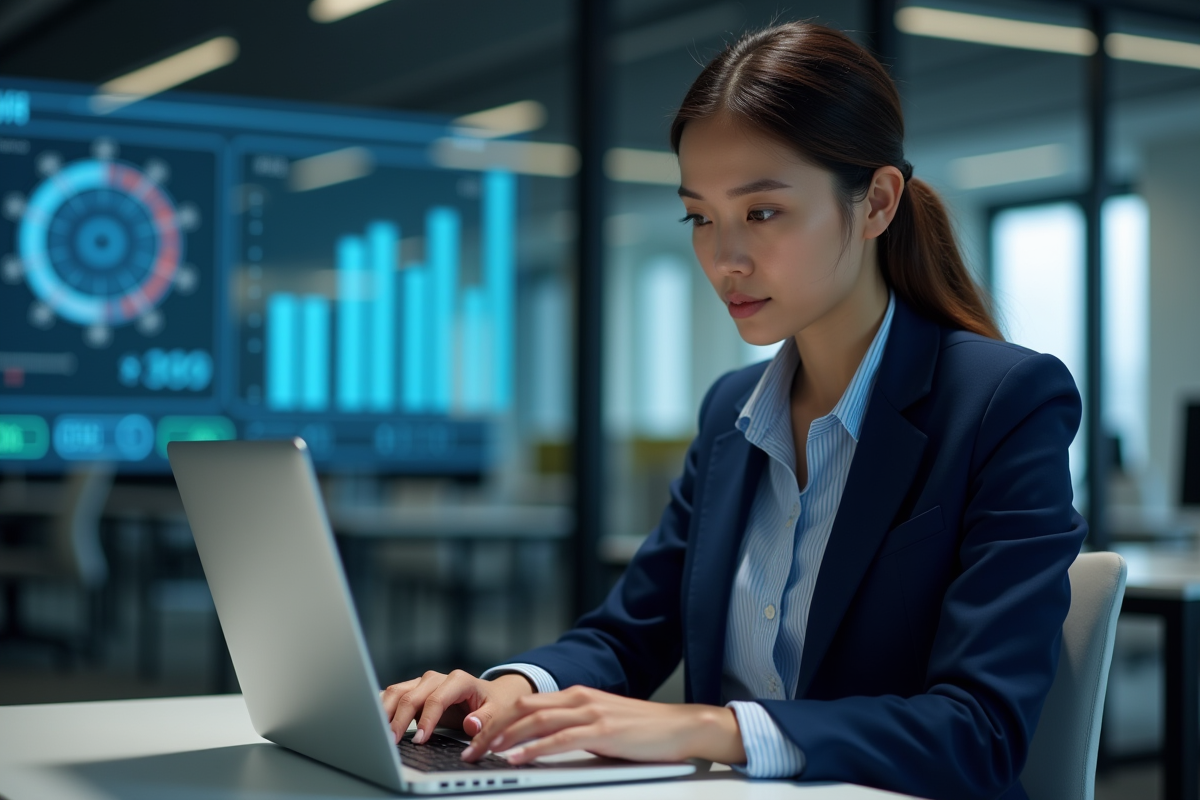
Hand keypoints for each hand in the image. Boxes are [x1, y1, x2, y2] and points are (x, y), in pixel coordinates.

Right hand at [380, 670, 533, 744]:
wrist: (490, 696)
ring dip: (385, 711)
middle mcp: (438, 678)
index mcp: (459, 680)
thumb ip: (486, 719)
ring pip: (398, 691)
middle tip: (391, 741)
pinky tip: (374, 720)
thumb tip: (471, 724)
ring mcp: (423, 683)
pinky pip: (394, 694)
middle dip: (399, 718)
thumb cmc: (494, 705)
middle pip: (412, 695)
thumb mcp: (498, 712)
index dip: (426, 720)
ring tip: (378, 733)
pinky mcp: (414, 690)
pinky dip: (383, 706)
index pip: (437, 699)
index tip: (419, 739)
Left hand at [461, 685, 745, 765]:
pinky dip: (534, 749)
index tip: (475, 733)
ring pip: (536, 721)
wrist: (681, 726)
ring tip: (485, 753)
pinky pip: (560, 739)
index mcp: (576, 695)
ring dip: (506, 738)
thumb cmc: (642, 731)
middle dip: (492, 728)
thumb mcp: (600, 724)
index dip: (497, 717)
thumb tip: (540, 743)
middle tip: (469, 747)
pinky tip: (518, 758)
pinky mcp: (603, 730)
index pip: (526, 703)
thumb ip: (572, 728)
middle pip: (523, 708)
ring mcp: (591, 712)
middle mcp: (580, 698)